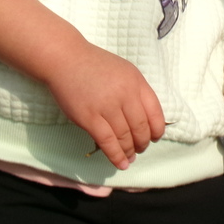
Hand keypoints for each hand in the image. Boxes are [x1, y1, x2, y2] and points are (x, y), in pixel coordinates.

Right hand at [46, 43, 166, 170]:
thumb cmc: (95, 65)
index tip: (154, 138)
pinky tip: (121, 164)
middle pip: (141, 128)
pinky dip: (116, 156)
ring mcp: (107, 106)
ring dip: (129, 151)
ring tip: (130, 158)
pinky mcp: (89, 117)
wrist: (66, 59)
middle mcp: (125, 94)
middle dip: (143, 143)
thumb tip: (146, 118)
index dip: (157, 130)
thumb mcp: (124, 71)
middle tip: (140, 149)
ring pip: (125, 137)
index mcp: (136, 82)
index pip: (156, 112)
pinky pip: (107, 142)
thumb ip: (136, 91)